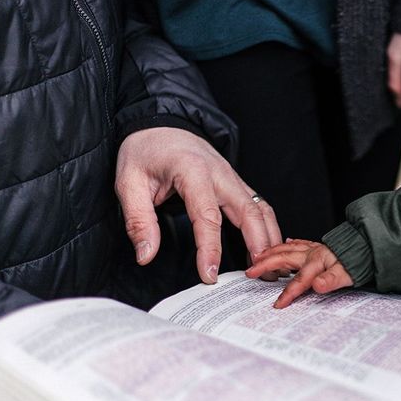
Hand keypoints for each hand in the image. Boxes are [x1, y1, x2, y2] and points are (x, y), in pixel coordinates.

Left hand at [116, 127, 281, 283]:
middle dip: (258, 246)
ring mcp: (233, 178)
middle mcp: (220, 174)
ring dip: (270, 239)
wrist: (161, 124)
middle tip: (260, 276)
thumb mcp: (129, 182)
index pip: (207, 216)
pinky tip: (268, 249)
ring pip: (262, 210)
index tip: (209, 275)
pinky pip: (260, 207)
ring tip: (271, 268)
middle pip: (249, 212)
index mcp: (193, 171)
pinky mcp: (237, 184)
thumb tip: (146, 255)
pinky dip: (268, 229)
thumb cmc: (146, 151)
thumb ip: (139, 220)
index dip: (210, 249)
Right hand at [245, 239, 352, 307]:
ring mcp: (315, 248)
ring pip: (288, 248)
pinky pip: (300, 243)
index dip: (288, 293)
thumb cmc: (360, 261)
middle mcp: (313, 253)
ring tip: (258, 256)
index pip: (299, 280)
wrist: (371, 245)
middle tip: (251, 271)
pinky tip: (286, 242)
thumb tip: (317, 286)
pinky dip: (289, 243)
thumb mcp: (349, 274)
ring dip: (272, 252)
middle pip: (284, 258)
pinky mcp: (319, 246)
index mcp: (318, 261)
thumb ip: (332, 280)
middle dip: (266, 265)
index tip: (278, 305)